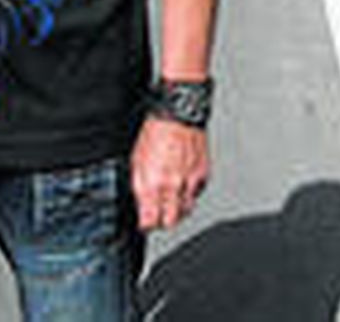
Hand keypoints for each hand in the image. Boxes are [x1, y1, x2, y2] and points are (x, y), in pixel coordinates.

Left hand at [131, 116, 208, 230]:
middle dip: (163, 222)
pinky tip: (183, 183)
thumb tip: (141, 204)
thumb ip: (140, 187)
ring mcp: (190, 181)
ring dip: (178, 209)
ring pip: (186, 211)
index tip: (145, 222)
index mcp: (152, 184)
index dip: (146, 225)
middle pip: (170, 222)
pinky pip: (197, 194)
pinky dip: (190, 193)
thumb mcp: (136, 161)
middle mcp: (172, 186)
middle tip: (158, 215)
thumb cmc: (155, 133)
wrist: (178, 115)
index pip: (150, 222)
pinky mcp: (203, 175)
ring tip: (171, 200)